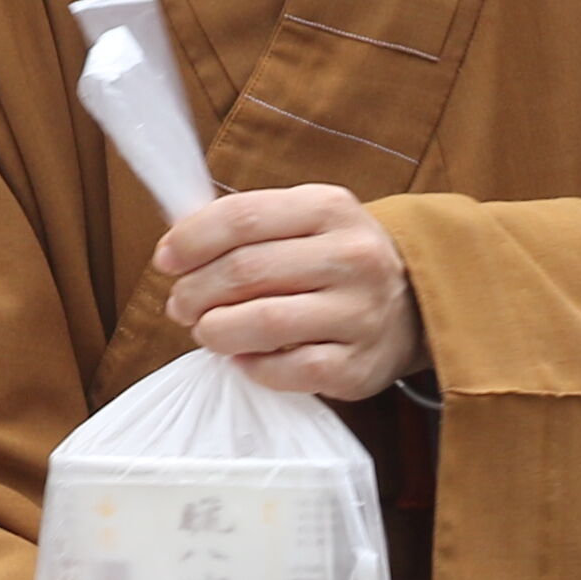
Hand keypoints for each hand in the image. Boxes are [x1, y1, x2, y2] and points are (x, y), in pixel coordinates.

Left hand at [158, 182, 423, 398]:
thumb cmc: (337, 262)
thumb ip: (249, 226)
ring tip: (206, 330)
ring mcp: (360, 313)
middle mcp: (353, 256)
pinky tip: (244, 358)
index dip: (192, 239)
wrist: (414, 305)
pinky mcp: (358, 366)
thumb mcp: (306, 221)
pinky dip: (252, 366)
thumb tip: (177, 245)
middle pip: (246, 270)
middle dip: (195, 291)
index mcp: (331, 208)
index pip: (243, 216)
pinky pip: (286, 371)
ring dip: (215, 330)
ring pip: (264, 322)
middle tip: (180, 305)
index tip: (167, 259)